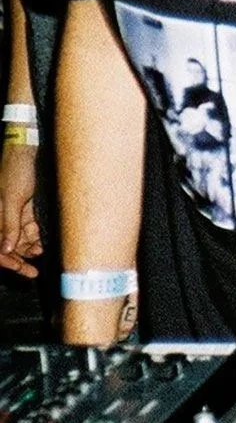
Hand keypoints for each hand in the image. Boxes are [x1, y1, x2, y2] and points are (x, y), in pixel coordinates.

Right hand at [0, 141, 39, 279]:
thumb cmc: (15, 170)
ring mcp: (15, 214)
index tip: (18, 269)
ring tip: (42, 253)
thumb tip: (7, 249)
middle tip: (32, 272)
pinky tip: (45, 242)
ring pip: (22, 239)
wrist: (29, 150)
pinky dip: (38, 236)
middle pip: (9, 245)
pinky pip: (32, 228)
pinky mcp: (28, 210)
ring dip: (31, 248)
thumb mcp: (12, 198)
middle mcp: (2, 217)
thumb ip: (9, 224)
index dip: (5, 259)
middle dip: (20, 258)